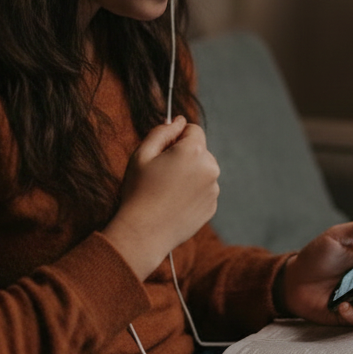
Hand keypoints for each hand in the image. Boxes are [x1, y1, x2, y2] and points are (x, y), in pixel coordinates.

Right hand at [103, 116, 219, 278]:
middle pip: (200, 150)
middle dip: (183, 156)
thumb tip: (179, 120)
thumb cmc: (138, 191)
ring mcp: (213, 189)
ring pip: (201, 171)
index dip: (176, 137)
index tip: (162, 152)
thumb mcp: (142, 154)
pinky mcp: (212, 207)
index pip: (193, 129)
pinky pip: (203, 190)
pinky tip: (173, 203)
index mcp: (194, 151)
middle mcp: (210, 168)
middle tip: (161, 174)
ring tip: (166, 191)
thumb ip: (162, 131)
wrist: (143, 233)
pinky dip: (191, 192)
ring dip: (189, 174)